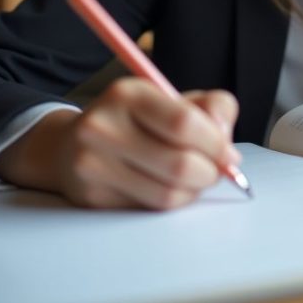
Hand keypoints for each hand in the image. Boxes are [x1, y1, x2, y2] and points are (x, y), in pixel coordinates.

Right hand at [0, 78, 240, 210]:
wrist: (73, 144)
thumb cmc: (138, 121)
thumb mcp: (173, 100)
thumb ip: (213, 107)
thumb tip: (226, 143)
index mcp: (128, 94)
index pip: (184, 123)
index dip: (216, 144)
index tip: (229, 153)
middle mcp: (102, 126)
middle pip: (179, 165)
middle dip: (210, 173)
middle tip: (216, 171)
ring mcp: (92, 164)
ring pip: (167, 194)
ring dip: (193, 192)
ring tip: (194, 179)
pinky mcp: (92, 197)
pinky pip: (150, 209)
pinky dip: (171, 202)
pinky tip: (168, 187)